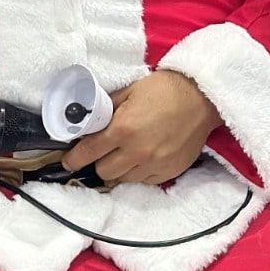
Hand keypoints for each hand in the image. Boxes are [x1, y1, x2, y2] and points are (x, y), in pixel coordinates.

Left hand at [62, 69, 219, 185]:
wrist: (201, 98)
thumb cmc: (164, 89)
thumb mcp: (130, 90)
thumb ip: (107, 107)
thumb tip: (88, 118)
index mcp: (123, 129)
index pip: (89, 152)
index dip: (74, 158)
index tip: (68, 161)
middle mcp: (137, 152)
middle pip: (103, 171)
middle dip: (98, 161)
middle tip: (103, 149)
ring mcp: (154, 165)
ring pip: (123, 179)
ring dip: (119, 168)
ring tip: (126, 151)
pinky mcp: (169, 172)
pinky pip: (144, 180)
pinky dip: (139, 172)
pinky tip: (143, 156)